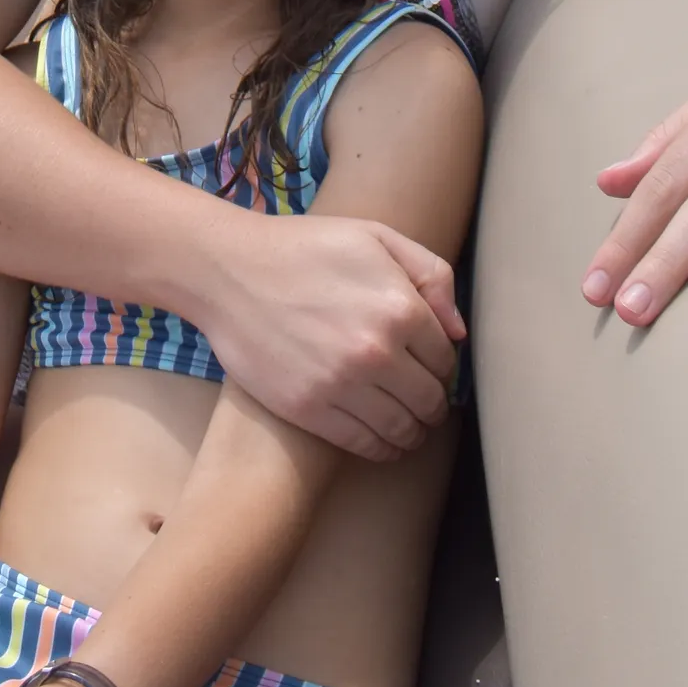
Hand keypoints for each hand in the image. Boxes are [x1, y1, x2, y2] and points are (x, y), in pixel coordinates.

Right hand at [195, 209, 463, 462]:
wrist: (229, 271)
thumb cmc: (304, 248)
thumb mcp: (373, 237)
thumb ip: (429, 274)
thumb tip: (458, 331)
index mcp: (399, 306)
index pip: (445, 358)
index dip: (441, 365)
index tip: (428, 366)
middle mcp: (376, 350)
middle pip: (430, 400)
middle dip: (432, 403)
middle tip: (423, 401)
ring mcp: (341, 384)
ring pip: (403, 430)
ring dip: (413, 433)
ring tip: (408, 426)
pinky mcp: (309, 409)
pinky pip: (366, 444)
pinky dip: (383, 449)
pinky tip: (383, 440)